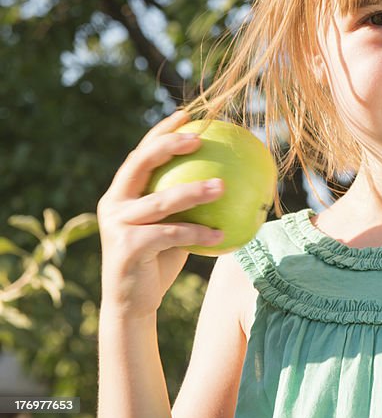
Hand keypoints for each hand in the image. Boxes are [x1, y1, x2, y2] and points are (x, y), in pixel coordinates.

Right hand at [97, 110, 225, 318]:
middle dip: (168, 145)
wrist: (133, 303)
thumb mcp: (172, 226)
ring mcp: (117, 225)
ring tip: (223, 185)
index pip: (140, 153)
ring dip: (194, 191)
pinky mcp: (127, 247)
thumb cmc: (159, 260)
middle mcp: (113, 203)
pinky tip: (222, 233)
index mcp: (122, 193)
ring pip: (160, 201)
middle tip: (200, 139)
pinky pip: (171, 234)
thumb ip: (187, 204)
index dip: (161, 131)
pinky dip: (198, 232)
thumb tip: (231, 179)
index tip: (188, 115)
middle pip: (140, 164)